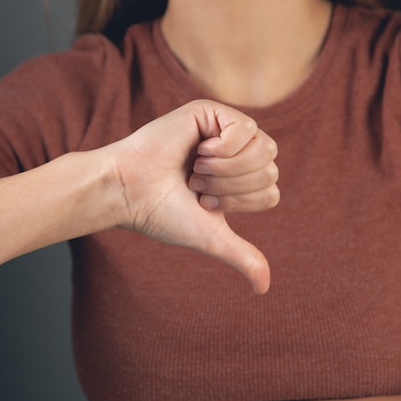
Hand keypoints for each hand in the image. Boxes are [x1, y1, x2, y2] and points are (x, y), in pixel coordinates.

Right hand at [113, 100, 276, 293]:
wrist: (129, 191)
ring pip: (264, 150)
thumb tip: (265, 289)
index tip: (205, 203)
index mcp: (239, 179)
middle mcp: (236, 153)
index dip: (240, 204)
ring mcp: (225, 130)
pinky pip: (247, 128)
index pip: (271, 192)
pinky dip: (224, 149)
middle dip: (231, 188)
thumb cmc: (163, 213)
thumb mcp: (211, 237)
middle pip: (271, 170)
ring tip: (195, 169)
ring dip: (225, 170)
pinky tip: (198, 151)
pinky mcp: (212, 111)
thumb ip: (243, 257)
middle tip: (197, 185)